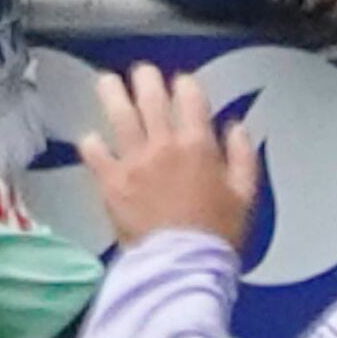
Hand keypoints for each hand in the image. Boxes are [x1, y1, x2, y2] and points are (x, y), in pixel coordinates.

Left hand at [84, 63, 263, 250]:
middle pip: (151, 99)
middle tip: (142, 73)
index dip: (185, 85)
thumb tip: (235, 127)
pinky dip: (91, 142)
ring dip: (113, 94)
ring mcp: (133, 162)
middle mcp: (163, 146)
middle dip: (146, 79)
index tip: (182, 83)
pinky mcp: (110, 183)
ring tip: (107, 82)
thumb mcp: (246, 194)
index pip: (190, 99)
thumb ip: (242, 156)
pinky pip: (94, 153)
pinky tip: (91, 138)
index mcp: (199, 145)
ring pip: (119, 116)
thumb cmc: (218, 234)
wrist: (182, 264)